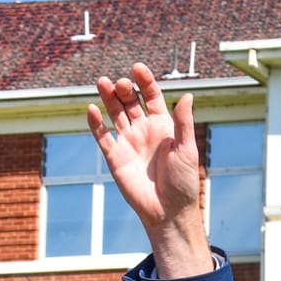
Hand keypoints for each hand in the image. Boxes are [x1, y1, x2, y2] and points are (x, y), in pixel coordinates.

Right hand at [87, 63, 208, 277]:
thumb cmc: (183, 182)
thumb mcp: (186, 150)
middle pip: (130, 102)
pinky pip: (102, 136)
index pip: (151, 96)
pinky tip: (92, 109)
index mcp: (163, 126)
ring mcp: (128, 142)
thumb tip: (187, 95)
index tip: (138, 68)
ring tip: (103, 82)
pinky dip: (96, 123)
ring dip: (108, 98)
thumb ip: (183, 123)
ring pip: (114, 113)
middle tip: (121, 83)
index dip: (145, 81)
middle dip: (125, 89)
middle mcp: (144, 130)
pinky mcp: (114, 157)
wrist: (169, 211)